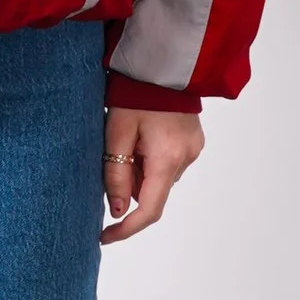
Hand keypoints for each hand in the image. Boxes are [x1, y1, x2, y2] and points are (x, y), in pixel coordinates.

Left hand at [100, 106, 203, 244]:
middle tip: (112, 158)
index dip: (126, 229)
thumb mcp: (116, 133)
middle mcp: (186, 159)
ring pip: (160, 178)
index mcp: (167, 159)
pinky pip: (169, 163)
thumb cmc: (135, 94)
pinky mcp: (194, 142)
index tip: (105, 236)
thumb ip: (116, 174)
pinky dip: (152, 159)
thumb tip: (118, 210)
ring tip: (129, 138)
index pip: (149, 210)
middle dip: (130, 185)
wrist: (162, 63)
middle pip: (153, 192)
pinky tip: (143, 135)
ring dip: (141, 170)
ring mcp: (193, 150)